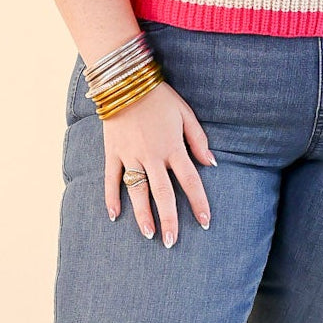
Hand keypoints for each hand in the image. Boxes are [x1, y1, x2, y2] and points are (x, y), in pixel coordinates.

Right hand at [102, 81, 216, 246]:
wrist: (125, 81)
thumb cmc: (159, 97)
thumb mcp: (186, 114)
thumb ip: (198, 140)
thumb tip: (211, 163)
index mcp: (173, 147)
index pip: (190, 181)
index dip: (198, 203)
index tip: (205, 222)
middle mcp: (152, 156)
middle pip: (163, 194)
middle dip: (169, 219)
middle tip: (171, 241)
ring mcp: (130, 155)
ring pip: (137, 191)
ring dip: (143, 214)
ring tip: (149, 234)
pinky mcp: (113, 152)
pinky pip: (111, 179)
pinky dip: (111, 197)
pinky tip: (114, 215)